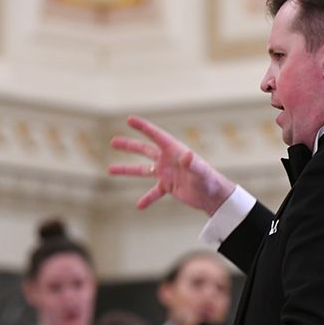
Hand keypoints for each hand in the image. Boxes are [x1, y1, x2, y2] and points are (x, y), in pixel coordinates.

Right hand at [109, 116, 235, 213]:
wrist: (214, 196)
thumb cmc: (210, 180)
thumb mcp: (200, 171)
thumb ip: (193, 164)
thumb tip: (187, 156)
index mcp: (174, 150)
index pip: (155, 135)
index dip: (143, 127)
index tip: (129, 119)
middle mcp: (167, 159)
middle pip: (144, 150)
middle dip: (128, 146)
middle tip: (112, 142)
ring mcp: (166, 173)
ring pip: (142, 170)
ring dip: (127, 169)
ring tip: (109, 169)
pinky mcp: (168, 186)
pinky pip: (154, 192)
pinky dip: (147, 198)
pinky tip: (139, 205)